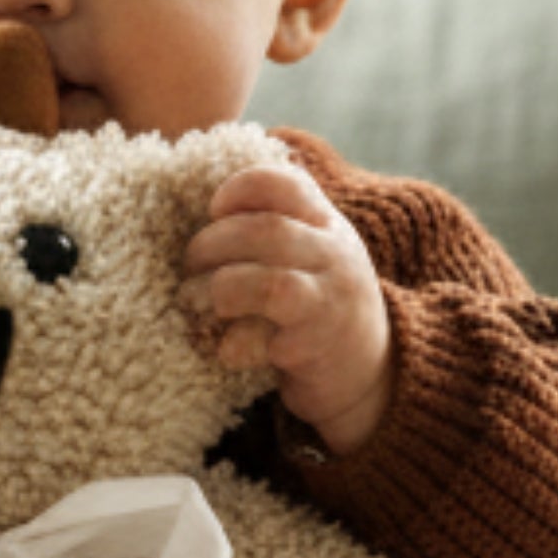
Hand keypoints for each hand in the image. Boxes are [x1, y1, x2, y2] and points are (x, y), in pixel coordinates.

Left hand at [180, 161, 393, 455]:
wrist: (367, 373)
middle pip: (265, 231)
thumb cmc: (318, 307)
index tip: (213, 210)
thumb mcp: (309, 252)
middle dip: (211, 246)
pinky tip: (225, 347)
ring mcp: (329, 301)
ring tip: (196, 302)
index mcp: (326, 223)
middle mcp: (334, 255)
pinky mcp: (315, 346)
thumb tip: (207, 205)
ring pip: (266, 282)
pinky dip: (233, 341)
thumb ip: (273, 223)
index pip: (284, 183)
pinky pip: (264, 337)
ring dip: (217, 290)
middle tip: (190, 267)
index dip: (239, 189)